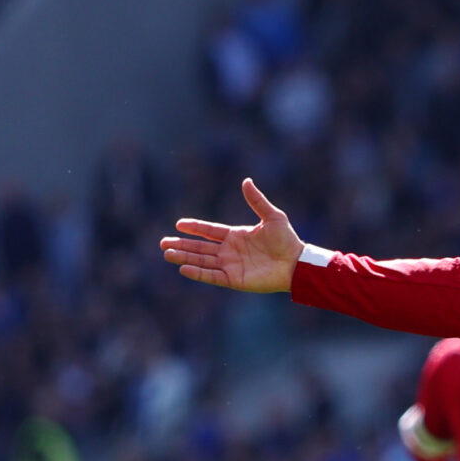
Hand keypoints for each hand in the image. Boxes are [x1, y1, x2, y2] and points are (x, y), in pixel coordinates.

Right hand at [160, 178, 302, 292]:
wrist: (296, 264)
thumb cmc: (287, 240)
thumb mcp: (272, 216)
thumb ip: (257, 200)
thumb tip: (246, 181)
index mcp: (236, 236)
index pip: (209, 231)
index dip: (194, 228)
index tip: (178, 224)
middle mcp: (230, 251)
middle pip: (200, 247)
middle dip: (182, 245)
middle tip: (163, 243)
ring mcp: (231, 266)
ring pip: (202, 261)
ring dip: (184, 258)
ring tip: (166, 253)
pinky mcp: (234, 280)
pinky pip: (212, 276)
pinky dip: (198, 273)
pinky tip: (183, 269)